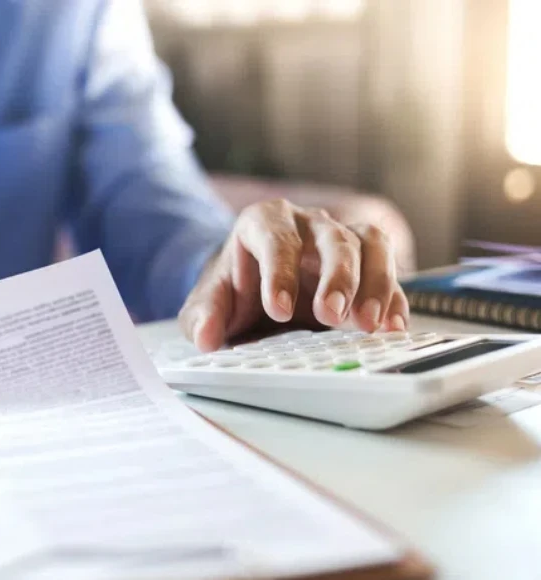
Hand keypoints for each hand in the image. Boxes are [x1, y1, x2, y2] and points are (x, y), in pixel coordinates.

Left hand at [179, 199, 408, 351]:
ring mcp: (340, 239)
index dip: (279, 272)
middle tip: (331, 316)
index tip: (279, 311)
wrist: (251, 290)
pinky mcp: (365, 264)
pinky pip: (389, 271)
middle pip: (332, 238)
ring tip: (369, 324)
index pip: (275, 238)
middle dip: (336, 277)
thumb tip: (205, 336)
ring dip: (375, 283)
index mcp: (264, 223)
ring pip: (369, 244)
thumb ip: (203, 316)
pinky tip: (392, 327)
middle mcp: (307, 224)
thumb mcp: (209, 302)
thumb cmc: (233, 290)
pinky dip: (394, 299)